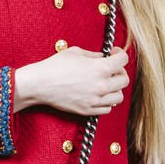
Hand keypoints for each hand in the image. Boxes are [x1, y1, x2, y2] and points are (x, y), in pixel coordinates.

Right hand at [14, 45, 129, 116]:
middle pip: (124, 80)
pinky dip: (106, 102)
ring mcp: (95, 100)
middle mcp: (101, 85)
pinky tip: (98, 95)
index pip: (123, 60)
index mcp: (100, 68)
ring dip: (115, 89)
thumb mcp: (76, 52)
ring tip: (106, 83)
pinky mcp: (88, 110)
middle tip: (111, 68)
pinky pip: (107, 109)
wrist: (40, 84)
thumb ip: (94, 55)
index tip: (114, 53)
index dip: (120, 54)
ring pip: (119, 97)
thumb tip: (103, 57)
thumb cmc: (55, 66)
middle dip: (120, 71)